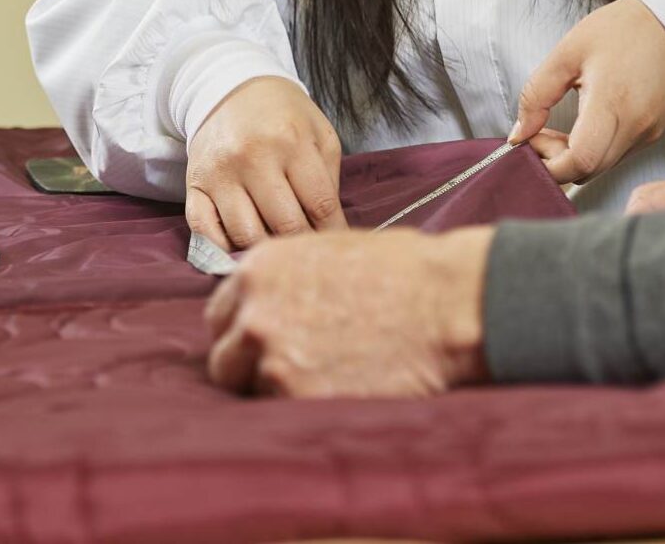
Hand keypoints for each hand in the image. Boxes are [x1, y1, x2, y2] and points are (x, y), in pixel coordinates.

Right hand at [184, 76, 345, 250]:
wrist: (231, 89)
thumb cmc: (283, 116)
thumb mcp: (319, 134)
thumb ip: (329, 180)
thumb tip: (330, 230)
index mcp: (291, 141)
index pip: (320, 206)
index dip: (332, 232)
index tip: (334, 244)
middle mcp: (252, 157)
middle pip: (285, 226)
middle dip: (302, 245)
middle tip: (307, 249)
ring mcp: (219, 173)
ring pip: (246, 236)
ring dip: (266, 249)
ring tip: (277, 245)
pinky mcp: (193, 185)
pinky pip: (205, 233)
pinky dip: (225, 249)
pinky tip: (242, 245)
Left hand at [204, 227, 492, 396]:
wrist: (444, 304)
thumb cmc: (402, 270)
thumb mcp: (326, 251)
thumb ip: (285, 278)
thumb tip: (270, 302)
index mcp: (258, 270)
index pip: (220, 315)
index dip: (242, 331)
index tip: (265, 341)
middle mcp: (254, 313)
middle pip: (224, 358)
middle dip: (249, 366)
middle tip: (291, 368)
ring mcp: (272, 359)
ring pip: (251, 391)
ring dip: (277, 390)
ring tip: (323, 379)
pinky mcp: (298, 397)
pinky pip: (284, 413)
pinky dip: (306, 408)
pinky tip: (340, 391)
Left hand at [508, 0, 664, 183]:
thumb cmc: (621, 31)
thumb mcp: (567, 53)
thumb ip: (537, 96)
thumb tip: (519, 135)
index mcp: (612, 103)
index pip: (579, 161)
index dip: (549, 163)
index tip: (532, 141)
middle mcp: (636, 126)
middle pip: (588, 171)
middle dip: (557, 160)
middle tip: (543, 132)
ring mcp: (648, 134)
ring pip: (602, 166)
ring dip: (575, 156)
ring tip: (565, 124)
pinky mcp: (654, 134)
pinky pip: (617, 155)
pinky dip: (595, 149)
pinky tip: (587, 123)